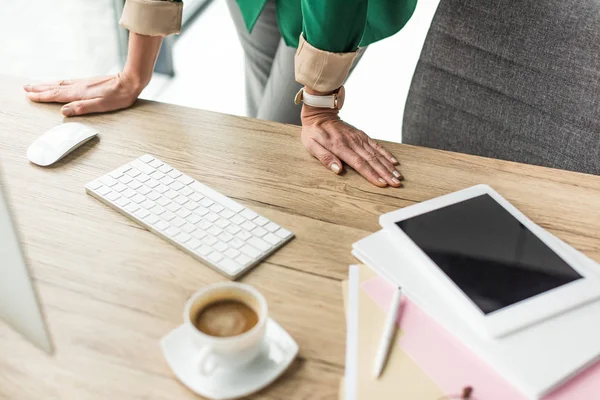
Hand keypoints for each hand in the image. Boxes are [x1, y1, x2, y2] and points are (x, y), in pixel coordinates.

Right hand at [23, 32, 161, 116]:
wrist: (130, 81)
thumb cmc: (118, 96)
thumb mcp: (101, 106)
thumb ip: (82, 108)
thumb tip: (63, 112)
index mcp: (80, 93)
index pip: (56, 95)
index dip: (42, 96)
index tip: (29, 96)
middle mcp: (79, 86)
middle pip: (55, 87)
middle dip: (40, 89)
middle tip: (26, 88)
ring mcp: (84, 83)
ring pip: (60, 83)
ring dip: (46, 84)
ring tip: (36, 85)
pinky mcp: (89, 82)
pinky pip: (68, 82)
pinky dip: (58, 83)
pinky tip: (59, 84)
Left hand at [301, 105, 402, 187]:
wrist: (320, 113)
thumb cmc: (313, 132)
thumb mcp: (312, 145)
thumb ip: (325, 158)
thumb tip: (338, 170)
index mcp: (340, 146)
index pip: (359, 163)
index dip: (371, 174)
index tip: (382, 183)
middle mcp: (353, 142)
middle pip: (372, 160)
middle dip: (385, 173)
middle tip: (396, 183)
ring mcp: (359, 138)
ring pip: (377, 154)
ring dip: (388, 166)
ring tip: (398, 176)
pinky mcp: (362, 135)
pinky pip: (376, 145)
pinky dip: (386, 154)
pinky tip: (394, 162)